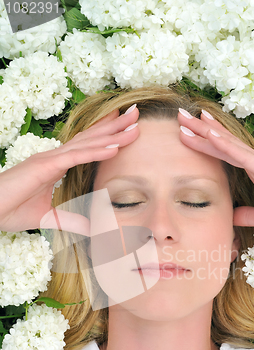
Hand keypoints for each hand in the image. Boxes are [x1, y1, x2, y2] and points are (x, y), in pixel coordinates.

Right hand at [0, 105, 139, 234]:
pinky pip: (75, 157)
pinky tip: (114, 147)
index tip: (125, 127)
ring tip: (134, 124)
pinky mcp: (44, 166)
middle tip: (137, 113)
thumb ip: (70, 220)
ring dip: (112, 134)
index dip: (106, 135)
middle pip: (90, 138)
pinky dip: (95, 151)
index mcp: (55, 165)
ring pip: (87, 143)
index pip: (86, 146)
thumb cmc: (10, 209)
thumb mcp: (48, 218)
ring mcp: (49, 159)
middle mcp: (54, 157)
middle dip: (115, 125)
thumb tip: (91, 227)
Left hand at [178, 110, 253, 238]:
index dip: (208, 142)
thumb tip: (231, 215)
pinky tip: (209, 134)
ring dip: (205, 131)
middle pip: (223, 143)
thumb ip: (249, 215)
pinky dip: (224, 144)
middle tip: (179, 117)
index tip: (191, 132)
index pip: (226, 154)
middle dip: (200, 130)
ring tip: (185, 119)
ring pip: (227, 144)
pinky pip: (240, 155)